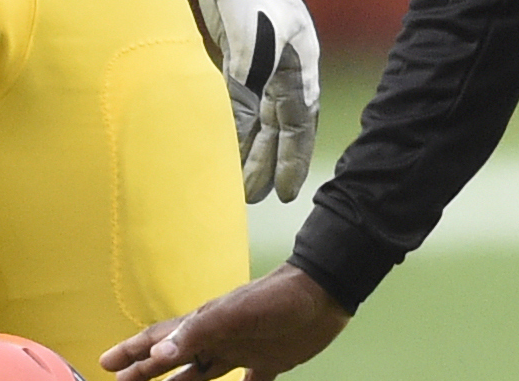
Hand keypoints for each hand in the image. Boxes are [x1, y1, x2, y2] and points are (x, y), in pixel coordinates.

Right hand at [98, 263, 350, 380]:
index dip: (133, 351)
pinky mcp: (270, 363)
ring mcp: (243, 351)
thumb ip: (195, 335)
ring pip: (203, 371)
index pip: (160, 340)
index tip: (106, 363)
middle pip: (174, 358)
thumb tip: (156, 355)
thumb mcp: (232, 316)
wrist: (325, 295)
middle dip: (146, 369)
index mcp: (205, 327)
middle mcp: (218, 339)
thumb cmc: (275, 302)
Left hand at [195, 0, 320, 201]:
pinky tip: (219, 146)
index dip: (293, 158)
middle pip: (278, 124)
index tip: (286, 193)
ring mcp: (256, 62)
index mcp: (298, 63)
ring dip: (247, 149)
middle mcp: (280, 67)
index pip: (299, 121)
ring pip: (256, 115)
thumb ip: (246, 86)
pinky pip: (234, 101)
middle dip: (268, 161)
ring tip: (236, 184)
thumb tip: (244, 132)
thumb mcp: (250, 42)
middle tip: (252, 199)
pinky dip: (229, 125)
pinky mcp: (231, 56)